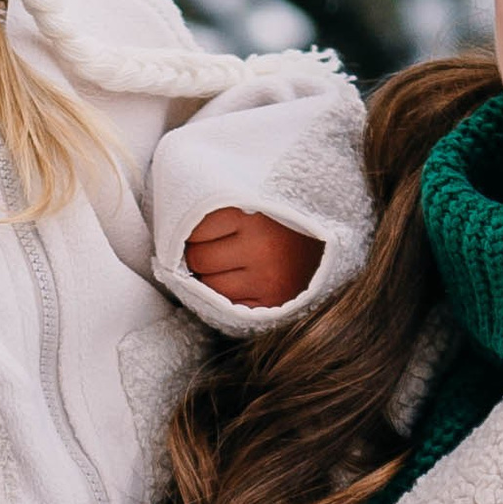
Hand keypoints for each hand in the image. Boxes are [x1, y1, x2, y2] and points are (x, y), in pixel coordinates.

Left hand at [181, 205, 318, 309]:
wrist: (330, 236)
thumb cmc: (281, 214)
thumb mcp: (254, 197)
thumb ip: (220, 205)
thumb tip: (171, 226)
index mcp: (253, 215)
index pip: (196, 232)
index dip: (196, 232)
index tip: (208, 229)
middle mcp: (261, 248)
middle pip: (199, 260)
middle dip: (200, 255)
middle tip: (216, 248)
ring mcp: (268, 278)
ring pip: (210, 287)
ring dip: (211, 278)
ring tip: (230, 265)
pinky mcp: (273, 302)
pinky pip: (229, 306)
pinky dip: (228, 297)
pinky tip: (242, 281)